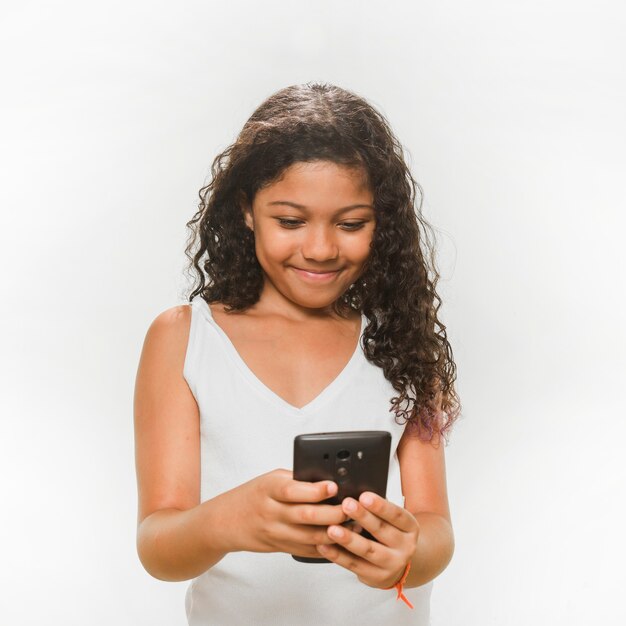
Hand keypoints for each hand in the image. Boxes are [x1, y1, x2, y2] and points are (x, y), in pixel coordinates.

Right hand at [224, 469, 348, 558]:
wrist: (226, 521)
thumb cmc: (254, 494)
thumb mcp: (271, 480)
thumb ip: (296, 480)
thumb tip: (329, 479)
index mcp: (269, 489)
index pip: (293, 491)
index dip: (315, 490)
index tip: (334, 486)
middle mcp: (271, 512)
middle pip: (306, 516)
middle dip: (333, 513)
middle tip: (352, 508)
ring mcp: (275, 532)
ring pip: (310, 537)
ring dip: (334, 533)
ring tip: (354, 526)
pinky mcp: (280, 547)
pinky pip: (306, 550)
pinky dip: (326, 547)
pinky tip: (341, 541)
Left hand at [315, 492, 418, 588]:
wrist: (398, 564)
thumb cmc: (389, 533)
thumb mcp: (392, 520)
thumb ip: (377, 510)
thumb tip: (353, 494)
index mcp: (410, 528)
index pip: (397, 515)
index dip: (380, 506)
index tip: (364, 496)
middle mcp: (405, 547)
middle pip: (381, 530)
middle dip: (362, 517)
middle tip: (346, 505)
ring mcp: (392, 565)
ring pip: (367, 550)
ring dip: (348, 539)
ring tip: (332, 528)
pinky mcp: (376, 577)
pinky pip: (354, 565)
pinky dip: (337, 555)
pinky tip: (324, 545)